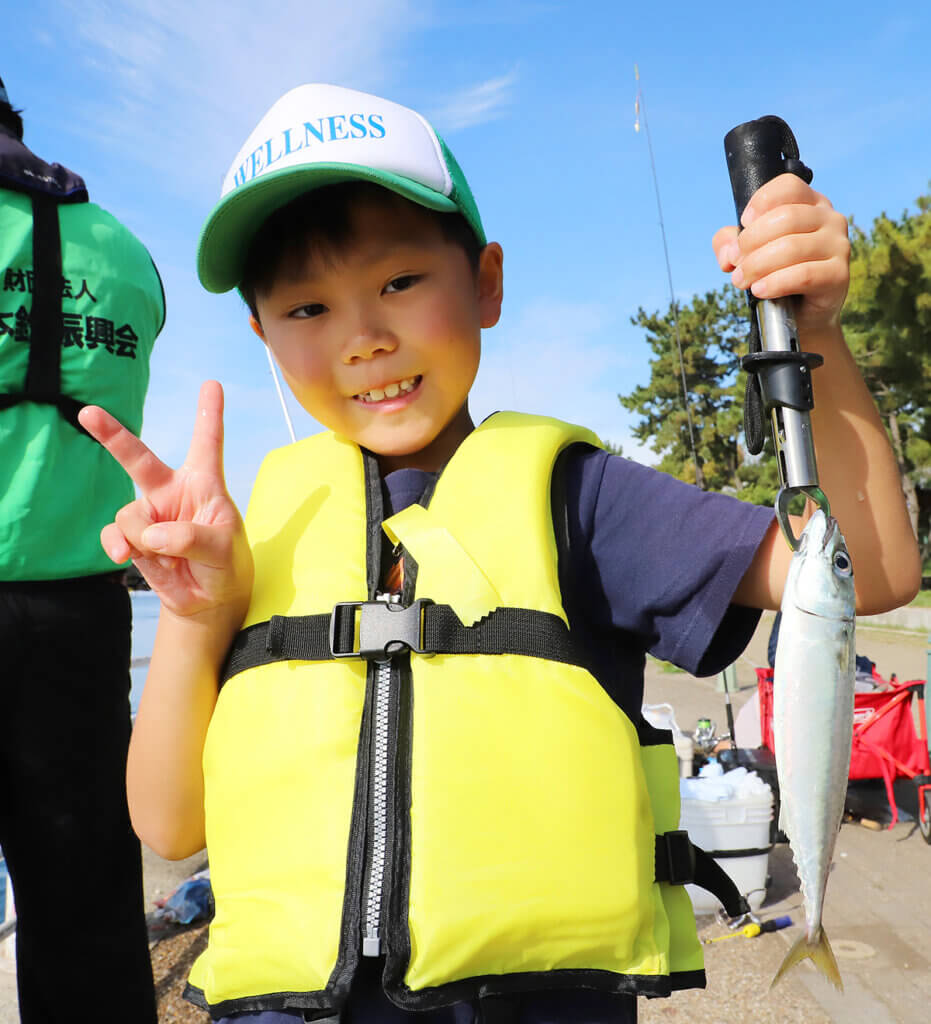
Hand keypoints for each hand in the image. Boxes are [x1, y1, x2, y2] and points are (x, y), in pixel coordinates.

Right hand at [78, 381, 252, 622]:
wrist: (210, 599)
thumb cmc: (226, 564)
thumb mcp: (223, 548)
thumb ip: (191, 537)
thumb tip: (150, 534)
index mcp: (205, 483)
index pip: (207, 443)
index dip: (209, 413)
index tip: (213, 384)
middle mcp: (173, 492)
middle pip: (139, 458)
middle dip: (112, 435)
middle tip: (87, 413)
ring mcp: (150, 514)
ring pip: (130, 514)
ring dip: (143, 537)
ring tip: (164, 554)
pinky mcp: (134, 538)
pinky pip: (114, 534)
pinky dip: (117, 545)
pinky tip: (126, 556)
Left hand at [712, 173, 850, 333]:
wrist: (800, 315)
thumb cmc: (776, 274)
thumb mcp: (748, 253)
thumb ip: (728, 243)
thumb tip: (728, 251)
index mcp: (811, 204)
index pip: (788, 186)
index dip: (761, 202)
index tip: (744, 224)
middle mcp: (830, 219)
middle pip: (785, 217)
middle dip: (750, 243)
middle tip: (736, 265)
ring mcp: (838, 246)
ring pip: (791, 246)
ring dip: (757, 266)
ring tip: (742, 281)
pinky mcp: (838, 275)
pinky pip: (803, 275)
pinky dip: (774, 283)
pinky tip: (760, 290)